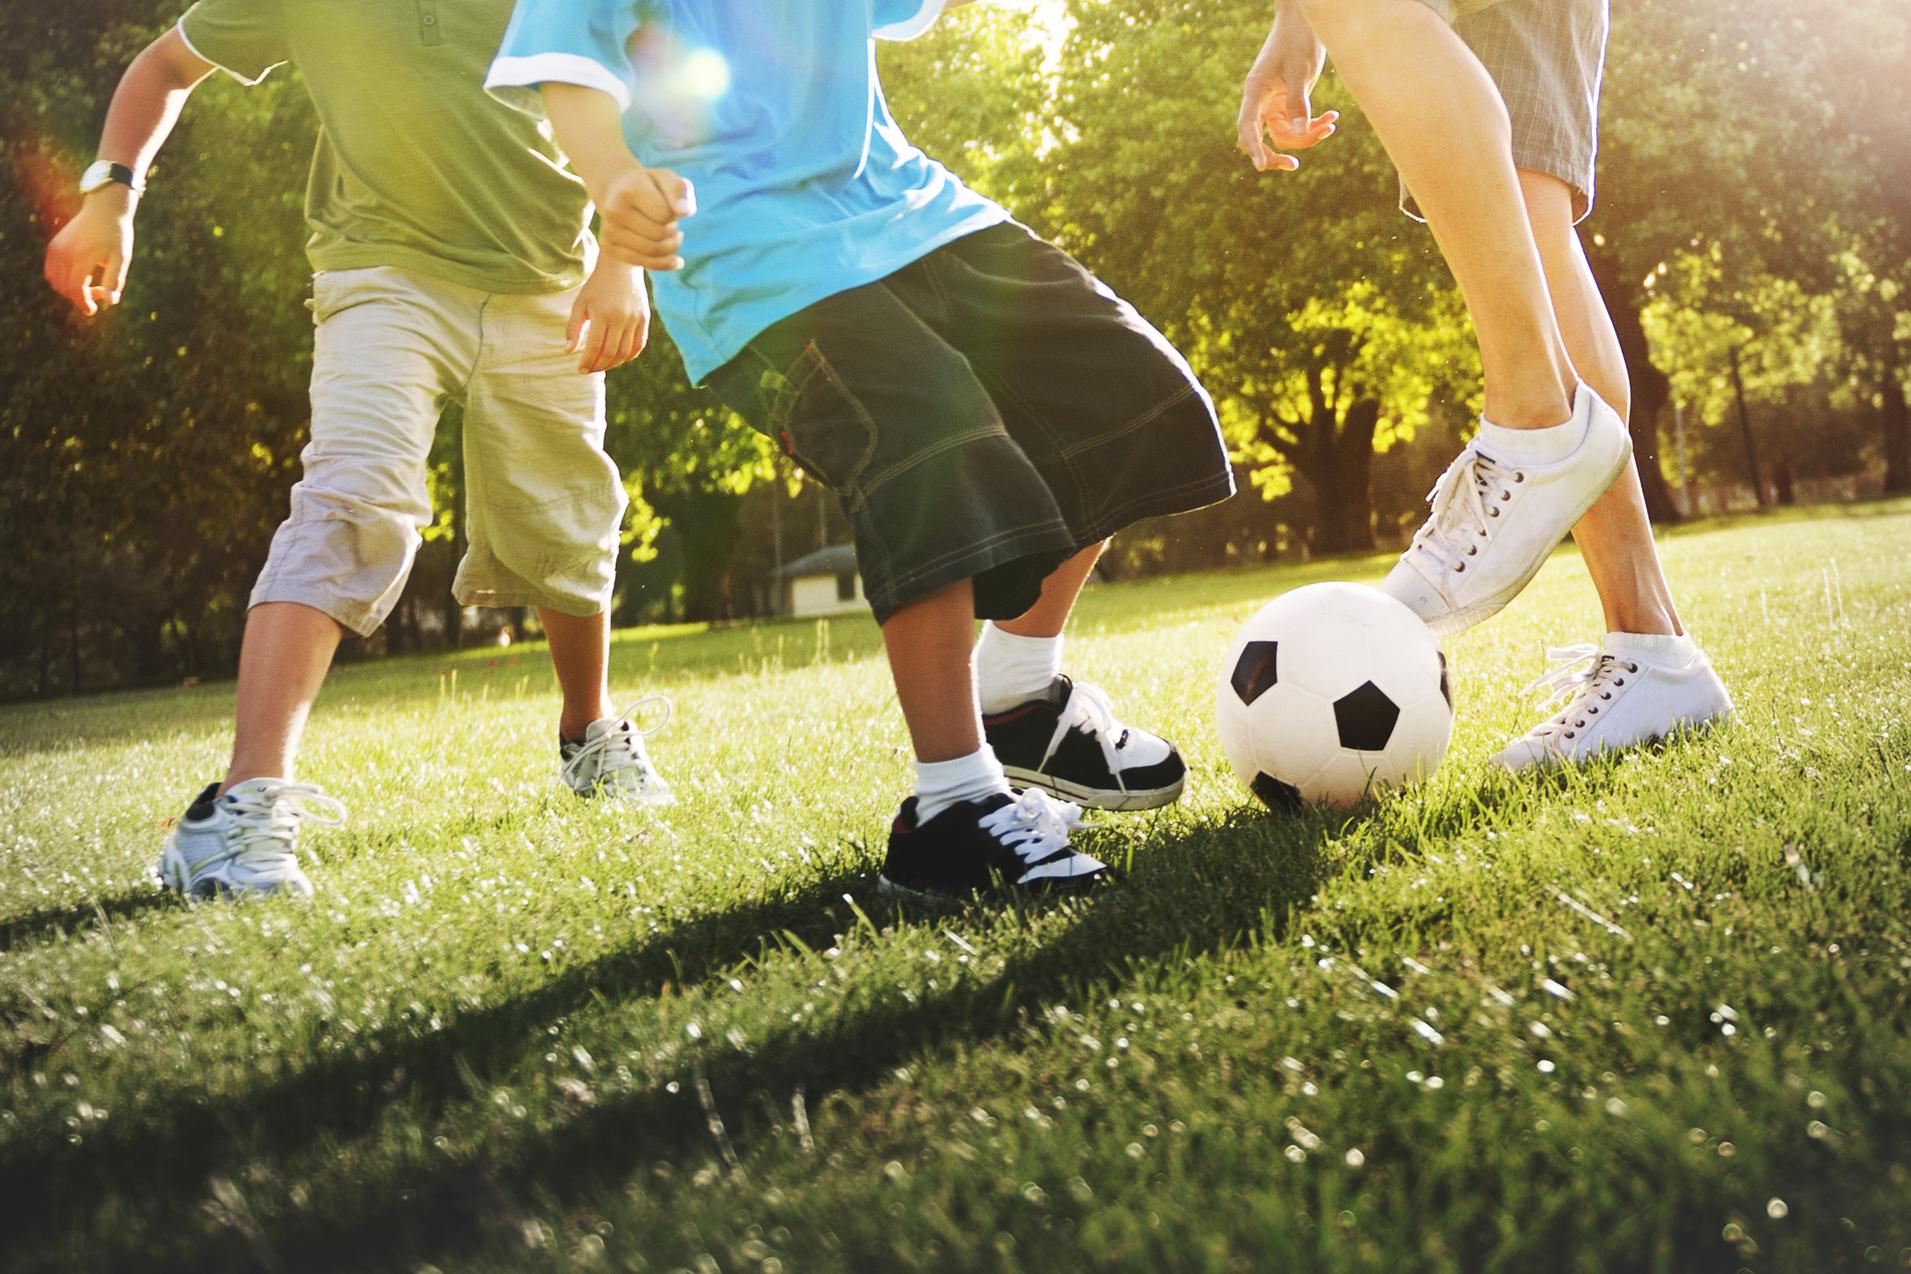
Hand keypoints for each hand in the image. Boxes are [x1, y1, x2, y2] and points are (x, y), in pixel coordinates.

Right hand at [44, 187, 137, 314]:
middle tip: (98, 292)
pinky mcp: (53, 246)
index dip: (83, 303)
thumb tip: (109, 301)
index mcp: (82, 256)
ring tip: (90, 283)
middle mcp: (64, 252)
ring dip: (69, 289)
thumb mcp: (122, 258)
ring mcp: (56, 249)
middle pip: (64, 288)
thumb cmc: (117, 235)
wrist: (104, 209)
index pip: (75, 289)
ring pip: (54, 281)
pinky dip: (61, 279)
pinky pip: (51, 271)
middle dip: (79, 297)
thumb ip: (115, 280)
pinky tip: (80, 276)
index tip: (92, 310)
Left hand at [567, 259, 649, 373]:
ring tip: (602, 364)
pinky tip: (619, 358)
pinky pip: (639, 345)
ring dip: (613, 364)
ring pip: (625, 353)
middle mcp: (620, 319)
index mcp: (602, 314)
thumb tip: (568, 352)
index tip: (580, 370)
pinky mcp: (644, 319)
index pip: (594, 347)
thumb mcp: (581, 304)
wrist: (621, 266)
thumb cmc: (597, 286)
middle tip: (589, 369)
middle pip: (610, 353)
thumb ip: (573, 328)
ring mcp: (634, 319)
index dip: (587, 362)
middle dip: (598, 365)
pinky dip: (629, 356)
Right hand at [597, 166, 693, 270]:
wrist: (618, 193)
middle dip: (672, 230)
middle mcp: (615, 211)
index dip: (675, 213)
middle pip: (659, 234)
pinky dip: (665, 263)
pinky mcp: (609, 247)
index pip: (665, 214)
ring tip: (671, 235)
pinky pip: (646, 264)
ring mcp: (609, 230)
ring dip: (671, 246)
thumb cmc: (650, 186)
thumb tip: (686, 212)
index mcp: (629, 190)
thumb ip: (679, 190)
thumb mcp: (667, 179)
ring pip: (653, 252)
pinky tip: (676, 259)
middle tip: (670, 222)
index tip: (670, 206)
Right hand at [1237, 7, 1337, 172]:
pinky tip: (1333, 116)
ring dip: (1307, 136)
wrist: (1305, 22)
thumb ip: (1298, 103)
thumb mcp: (1301, 71)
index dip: (1253, 147)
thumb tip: (1298, 134)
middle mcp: (1260, 101)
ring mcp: (1272, 104)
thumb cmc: (1299, 39)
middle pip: (1259, 139)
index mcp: (1255, 91)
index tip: (1260, 167)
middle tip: (1294, 165)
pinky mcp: (1286, 103)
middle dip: (1276, 154)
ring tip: (1331, 125)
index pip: (1248, 126)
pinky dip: (1313, 125)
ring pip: (1283, 135)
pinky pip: (1296, 125)